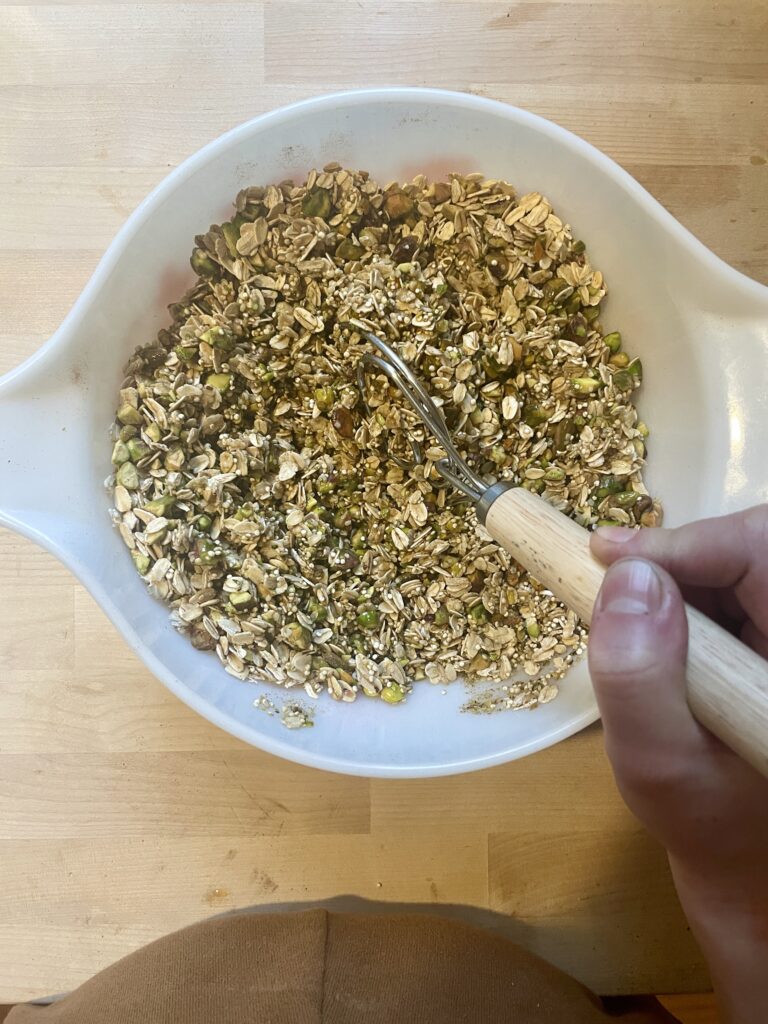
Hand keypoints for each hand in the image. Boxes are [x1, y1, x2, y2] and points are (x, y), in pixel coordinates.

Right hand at [588, 506, 767, 1023]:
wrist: (745, 848)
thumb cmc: (704, 817)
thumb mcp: (658, 763)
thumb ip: (637, 679)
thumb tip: (625, 577)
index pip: (759, 549)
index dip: (684, 542)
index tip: (606, 555)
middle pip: (752, 545)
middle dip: (678, 557)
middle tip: (610, 583)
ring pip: (739, 559)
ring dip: (679, 576)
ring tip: (628, 617)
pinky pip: (734, 583)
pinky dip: (687, 593)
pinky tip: (658, 631)